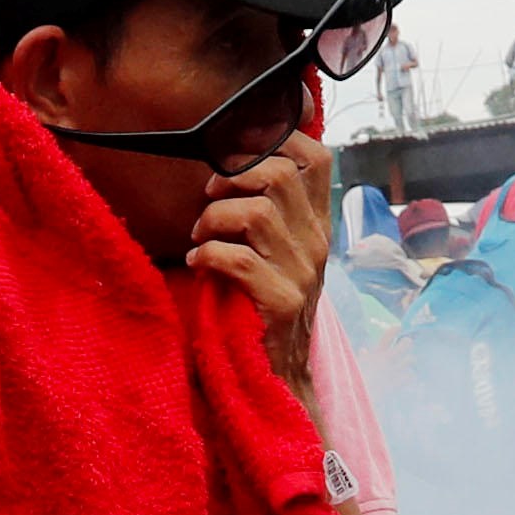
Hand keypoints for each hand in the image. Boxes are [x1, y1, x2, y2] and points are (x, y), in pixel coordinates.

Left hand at [189, 131, 332, 381]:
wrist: (280, 373)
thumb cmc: (264, 304)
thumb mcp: (278, 251)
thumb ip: (269, 210)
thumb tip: (230, 161)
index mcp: (316, 223)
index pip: (317, 157)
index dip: (276, 141)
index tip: (236, 157)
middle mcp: (316, 242)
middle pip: (279, 175)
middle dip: (231, 177)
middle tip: (208, 200)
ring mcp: (301, 272)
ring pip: (256, 212)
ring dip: (214, 218)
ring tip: (200, 236)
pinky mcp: (280, 301)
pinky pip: (238, 259)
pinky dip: (207, 254)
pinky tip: (197, 263)